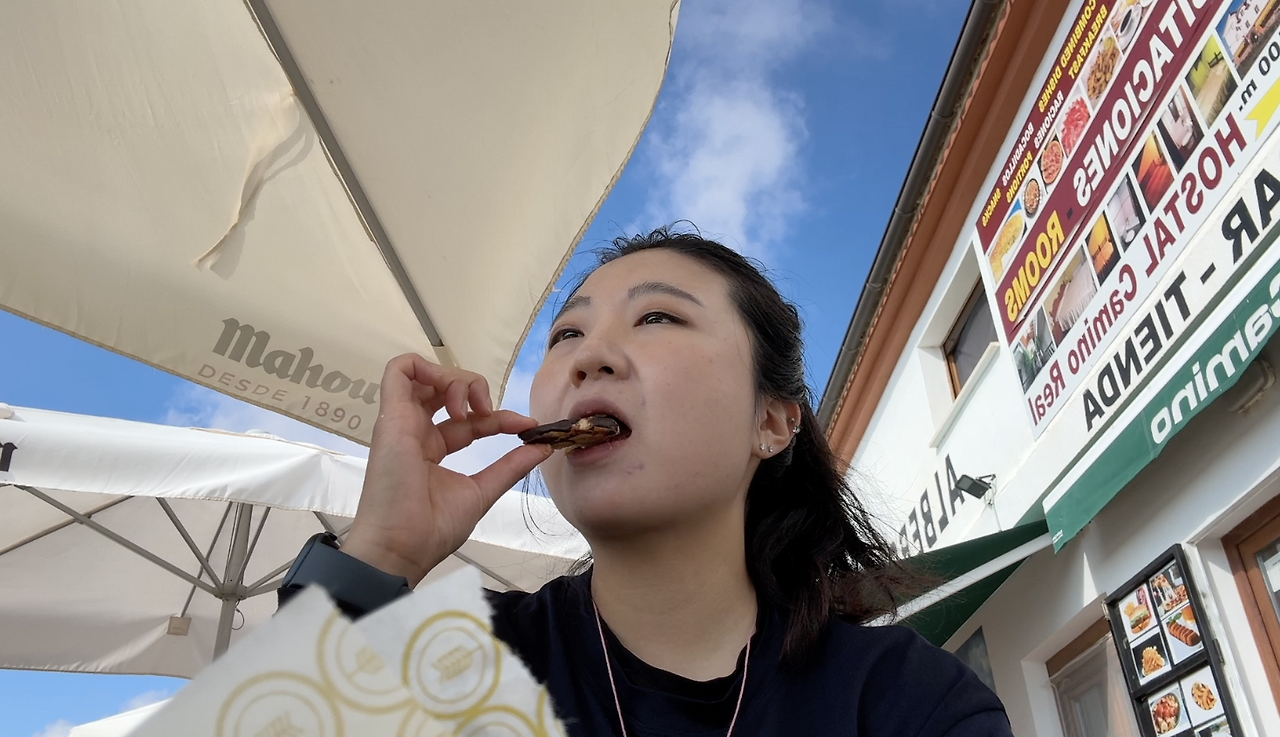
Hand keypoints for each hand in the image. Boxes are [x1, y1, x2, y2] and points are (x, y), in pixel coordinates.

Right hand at [341, 354, 551, 585]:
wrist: (403, 545)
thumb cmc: (434, 527)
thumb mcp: (482, 491)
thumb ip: (510, 467)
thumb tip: (543, 447)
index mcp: (433, 450)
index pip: (470, 421)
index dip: (499, 416)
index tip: (526, 425)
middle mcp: (416, 432)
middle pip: (445, 391)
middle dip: (474, 388)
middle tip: (489, 410)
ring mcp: (402, 422)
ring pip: (425, 375)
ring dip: (455, 379)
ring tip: (470, 406)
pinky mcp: (391, 415)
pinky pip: (398, 369)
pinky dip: (425, 365)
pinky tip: (449, 391)